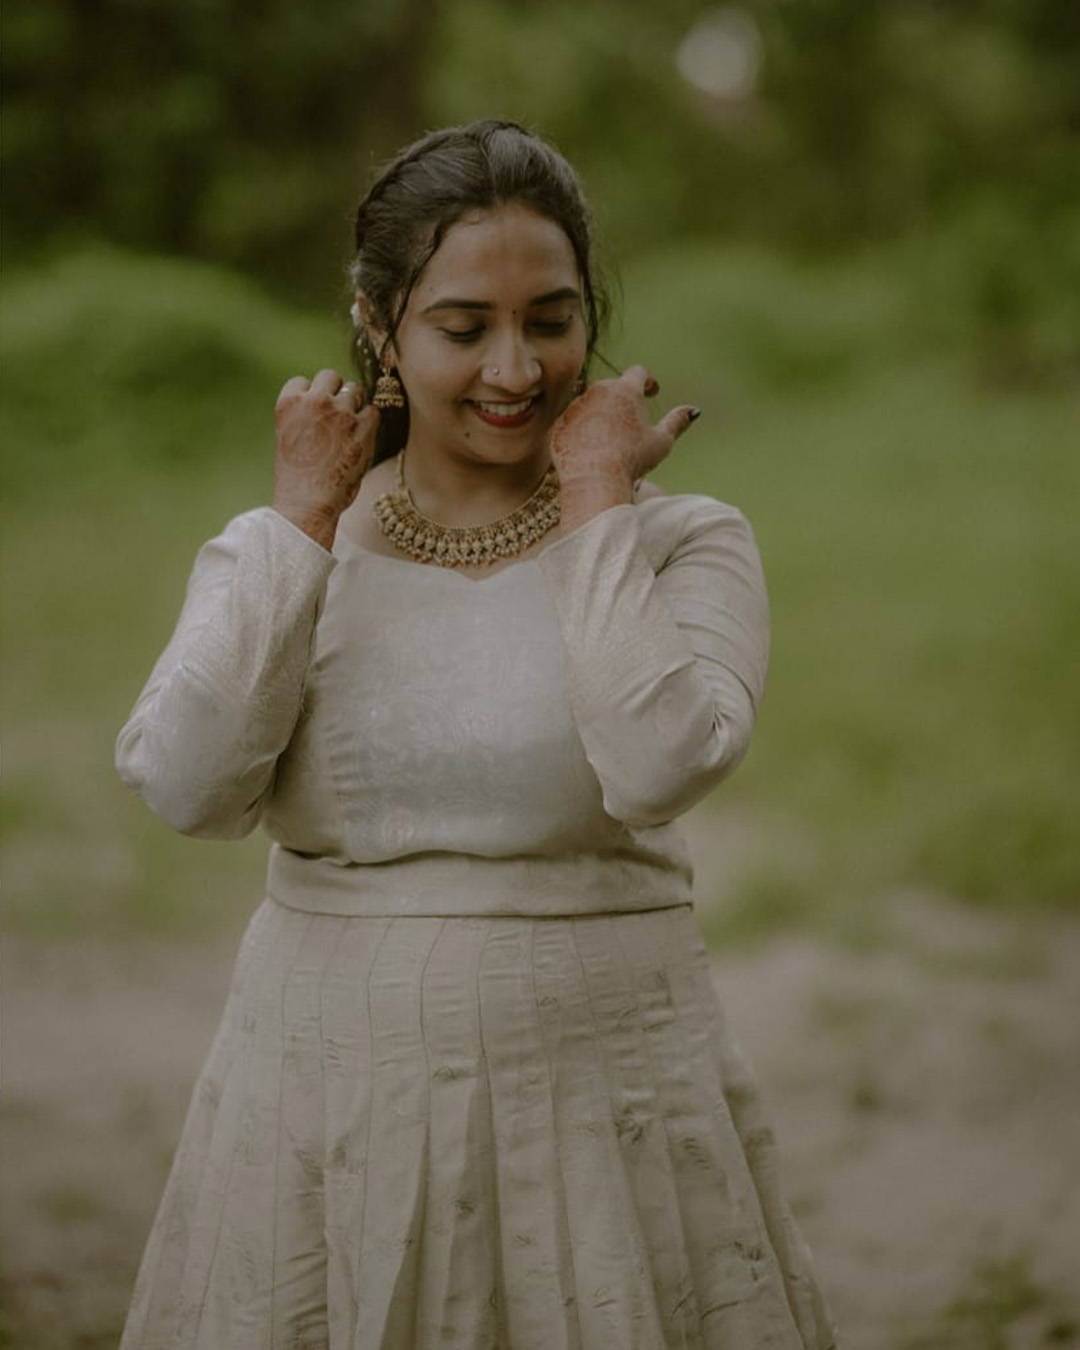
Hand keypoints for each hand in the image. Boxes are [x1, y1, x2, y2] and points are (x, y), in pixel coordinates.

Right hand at [273, 369, 379, 548]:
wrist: (309, 502)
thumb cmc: (297, 477)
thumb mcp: (289, 436)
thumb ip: (305, 414)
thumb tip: (331, 399)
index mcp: (289, 402)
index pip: (303, 381)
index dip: (310, 396)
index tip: (313, 415)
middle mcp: (314, 400)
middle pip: (331, 377)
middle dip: (335, 392)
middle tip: (335, 417)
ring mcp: (341, 412)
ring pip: (355, 389)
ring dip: (354, 405)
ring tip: (348, 431)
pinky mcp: (363, 426)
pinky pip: (373, 411)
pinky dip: (369, 422)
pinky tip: (361, 439)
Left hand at [550, 365, 698, 531]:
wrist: (595, 480)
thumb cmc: (633, 460)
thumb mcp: (661, 442)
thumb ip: (677, 422)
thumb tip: (693, 411)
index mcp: (625, 389)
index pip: (637, 372)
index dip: (647, 381)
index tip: (651, 391)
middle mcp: (597, 391)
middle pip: (612, 387)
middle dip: (621, 398)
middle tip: (630, 416)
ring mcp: (575, 408)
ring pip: (590, 405)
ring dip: (600, 415)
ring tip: (610, 438)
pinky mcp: (559, 426)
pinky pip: (573, 424)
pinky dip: (582, 432)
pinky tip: (592, 449)